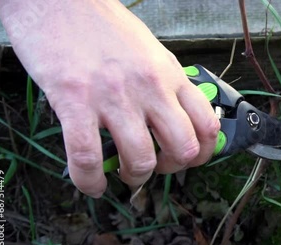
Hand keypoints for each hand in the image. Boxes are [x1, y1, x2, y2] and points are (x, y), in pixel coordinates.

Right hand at [0, 0, 219, 196]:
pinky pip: (87, 158)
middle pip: (182, 148)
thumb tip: (175, 118)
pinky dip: (90, 182)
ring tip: (122, 171)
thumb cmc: (102, 25)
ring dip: (133, 176)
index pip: (206, 125)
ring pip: (140, 159)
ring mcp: (113, 96)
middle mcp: (149, 87)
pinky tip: (91, 184)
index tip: (189, 160)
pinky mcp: (74, 102)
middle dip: (171, 169)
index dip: (203, 154)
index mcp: (170, 74)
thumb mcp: (150, 51)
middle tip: (155, 167)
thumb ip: (165, 84)